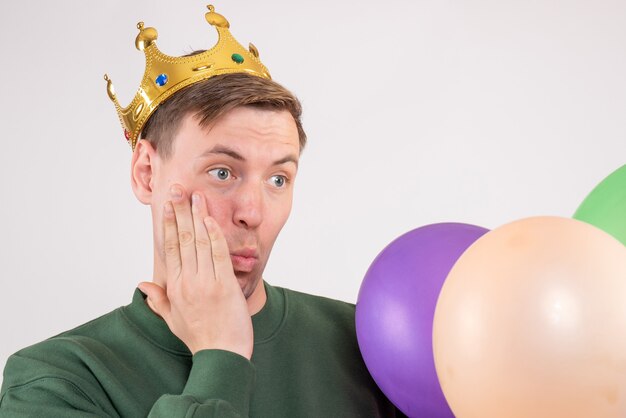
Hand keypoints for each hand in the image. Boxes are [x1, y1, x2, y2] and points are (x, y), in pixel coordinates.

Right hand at [138, 184, 252, 358]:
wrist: (221, 355)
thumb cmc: (199, 338)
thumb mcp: (172, 320)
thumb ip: (157, 300)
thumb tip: (142, 285)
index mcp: (174, 288)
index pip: (169, 248)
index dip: (168, 225)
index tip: (167, 206)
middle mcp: (187, 281)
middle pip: (182, 239)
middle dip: (180, 211)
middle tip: (177, 189)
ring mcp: (206, 282)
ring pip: (199, 242)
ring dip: (197, 216)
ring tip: (196, 195)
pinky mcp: (224, 285)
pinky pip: (218, 254)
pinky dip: (214, 235)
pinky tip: (210, 218)